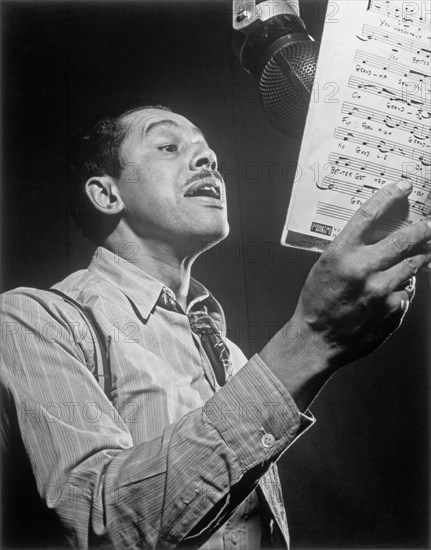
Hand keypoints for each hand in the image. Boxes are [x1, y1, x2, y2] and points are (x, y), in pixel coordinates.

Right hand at [292, 180, 430, 368]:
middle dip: (423, 228)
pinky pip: (407, 291)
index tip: (403, 187)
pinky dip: (404, 288)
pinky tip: (394, 291)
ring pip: (413, 263)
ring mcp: (380, 291)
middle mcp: (362, 269)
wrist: (317, 339)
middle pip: (404, 238)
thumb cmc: (318, 302)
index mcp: (341, 254)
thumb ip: (353, 249)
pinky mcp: (392, 310)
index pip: (369, 214)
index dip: (390, 195)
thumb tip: (382, 234)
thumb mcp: (326, 266)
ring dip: (422, 255)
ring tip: (424, 252)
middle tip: (429, 225)